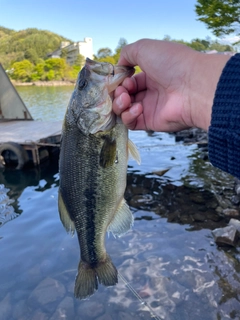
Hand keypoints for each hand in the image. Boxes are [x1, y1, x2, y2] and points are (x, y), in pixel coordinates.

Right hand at [113, 39, 229, 131]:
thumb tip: (119, 67)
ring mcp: (151, 108)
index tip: (122, 78)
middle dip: (117, 93)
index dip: (121, 81)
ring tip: (126, 98)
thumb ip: (127, 54)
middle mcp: (151, 92)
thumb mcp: (145, 48)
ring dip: (119, 104)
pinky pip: (132, 123)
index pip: (129, 81)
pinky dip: (128, 116)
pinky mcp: (151, 122)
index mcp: (151, 75)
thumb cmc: (171, 63)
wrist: (193, 85)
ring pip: (124, 110)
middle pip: (124, 96)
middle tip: (123, 90)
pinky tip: (138, 108)